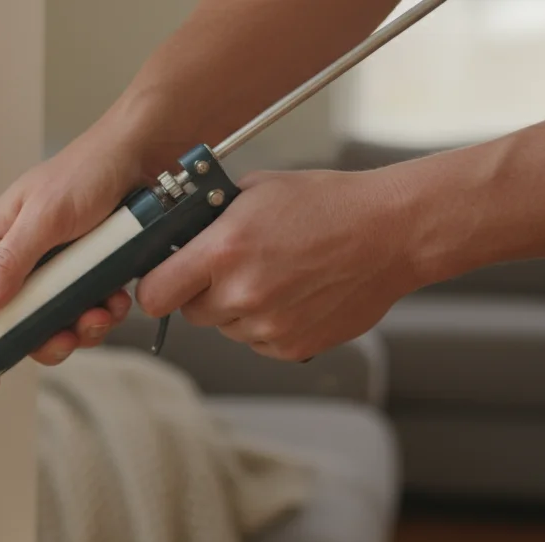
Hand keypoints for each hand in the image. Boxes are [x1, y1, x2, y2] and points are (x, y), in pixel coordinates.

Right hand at [0, 122, 144, 393]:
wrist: (150, 154)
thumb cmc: (89, 171)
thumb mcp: (44, 218)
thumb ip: (8, 263)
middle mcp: (20, 259)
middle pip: (16, 323)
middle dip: (44, 338)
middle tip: (66, 338)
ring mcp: (55, 270)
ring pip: (55, 322)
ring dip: (80, 328)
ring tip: (102, 313)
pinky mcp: (88, 274)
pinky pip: (87, 310)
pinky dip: (103, 313)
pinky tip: (118, 300)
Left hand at [136, 167, 419, 361]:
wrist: (392, 233)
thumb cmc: (327, 204)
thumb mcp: (255, 191)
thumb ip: (207, 220)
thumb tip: (174, 236)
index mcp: (223, 252)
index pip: (153, 295)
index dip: (156, 287)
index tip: (165, 279)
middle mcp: (241, 294)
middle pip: (189, 313)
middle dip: (202, 293)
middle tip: (232, 268)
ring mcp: (267, 326)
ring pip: (225, 328)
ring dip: (236, 309)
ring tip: (274, 275)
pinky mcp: (292, 347)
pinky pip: (257, 341)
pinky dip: (266, 324)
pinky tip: (293, 293)